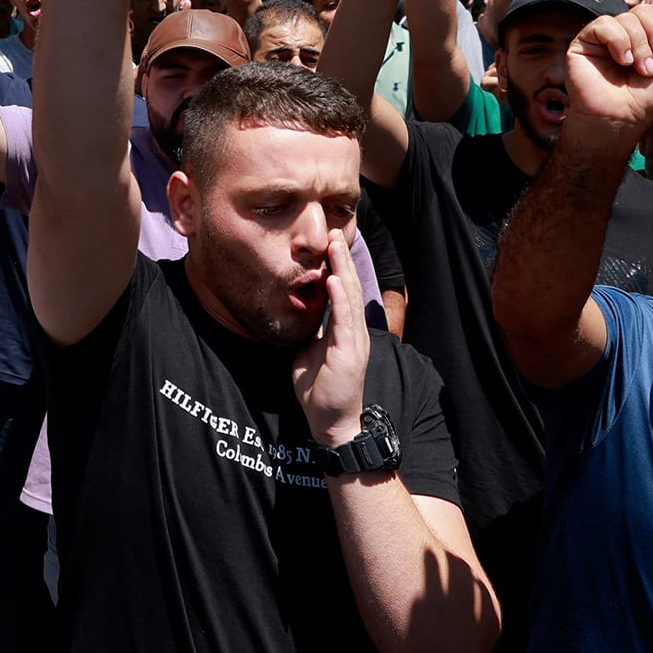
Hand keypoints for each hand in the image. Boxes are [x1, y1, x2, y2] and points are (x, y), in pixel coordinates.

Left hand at [292, 232, 371, 447]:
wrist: (330, 421)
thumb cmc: (320, 388)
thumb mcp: (311, 350)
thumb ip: (311, 329)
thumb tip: (298, 310)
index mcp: (345, 329)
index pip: (343, 290)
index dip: (337, 265)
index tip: (329, 242)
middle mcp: (354, 330)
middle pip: (349, 286)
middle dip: (341, 258)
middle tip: (335, 231)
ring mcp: (354, 340)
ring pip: (349, 297)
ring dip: (342, 268)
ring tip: (336, 244)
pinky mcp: (349, 352)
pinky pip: (344, 320)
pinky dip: (339, 298)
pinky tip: (334, 279)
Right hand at [563, 3, 652, 132]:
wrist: (621, 117)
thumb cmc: (646, 99)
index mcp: (652, 36)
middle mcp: (630, 31)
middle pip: (650, 10)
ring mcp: (608, 34)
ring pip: (630, 17)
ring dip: (642, 45)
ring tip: (642, 69)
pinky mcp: (587, 40)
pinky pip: (607, 25)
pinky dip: (620, 43)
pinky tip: (622, 61)